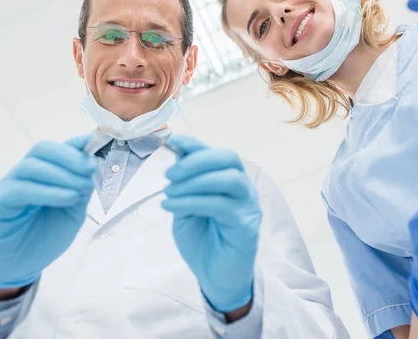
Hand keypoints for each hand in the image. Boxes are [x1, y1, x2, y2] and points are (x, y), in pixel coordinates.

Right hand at [0, 135, 96, 288]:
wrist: (21, 267)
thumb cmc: (45, 237)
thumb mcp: (73, 213)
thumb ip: (81, 189)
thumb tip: (91, 165)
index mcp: (43, 174)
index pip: (57, 149)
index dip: (76, 143)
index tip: (95, 142)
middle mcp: (24, 175)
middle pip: (42, 149)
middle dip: (69, 155)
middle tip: (89, 169)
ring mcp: (8, 186)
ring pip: (32, 166)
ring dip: (62, 174)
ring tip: (81, 189)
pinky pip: (20, 189)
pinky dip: (48, 191)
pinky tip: (68, 198)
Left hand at [162, 135, 261, 312]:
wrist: (214, 275)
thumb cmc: (202, 239)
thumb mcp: (185, 205)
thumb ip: (184, 184)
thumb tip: (175, 157)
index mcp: (229, 179)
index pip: (217, 153)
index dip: (196, 144)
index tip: (172, 141)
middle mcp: (243, 188)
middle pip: (228, 158)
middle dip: (196, 161)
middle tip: (168, 175)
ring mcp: (248, 205)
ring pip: (229, 179)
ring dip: (195, 181)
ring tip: (169, 192)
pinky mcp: (246, 224)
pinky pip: (221, 205)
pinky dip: (192, 201)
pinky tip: (172, 206)